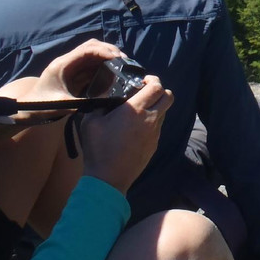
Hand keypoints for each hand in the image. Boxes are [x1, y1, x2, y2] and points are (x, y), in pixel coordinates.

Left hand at [14, 40, 124, 121]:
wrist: (24, 109)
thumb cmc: (40, 106)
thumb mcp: (62, 105)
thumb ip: (83, 101)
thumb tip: (104, 100)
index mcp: (63, 64)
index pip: (87, 49)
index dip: (105, 51)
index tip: (119, 58)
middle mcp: (67, 61)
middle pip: (92, 46)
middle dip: (109, 50)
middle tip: (124, 60)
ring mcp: (70, 66)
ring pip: (92, 53)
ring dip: (107, 56)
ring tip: (121, 64)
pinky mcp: (73, 73)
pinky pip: (91, 64)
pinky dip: (103, 64)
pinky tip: (112, 71)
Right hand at [80, 76, 173, 194]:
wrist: (108, 179)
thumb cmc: (98, 149)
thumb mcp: (91, 122)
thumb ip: (100, 105)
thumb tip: (106, 99)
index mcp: (136, 110)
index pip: (157, 87)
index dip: (152, 80)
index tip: (143, 81)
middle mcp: (150, 119)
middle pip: (169, 97)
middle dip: (160, 91)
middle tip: (145, 92)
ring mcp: (155, 133)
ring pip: (164, 112)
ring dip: (156, 106)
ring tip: (139, 110)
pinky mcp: (154, 145)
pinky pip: (158, 127)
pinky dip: (152, 122)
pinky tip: (136, 127)